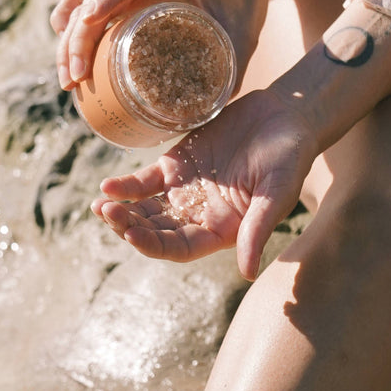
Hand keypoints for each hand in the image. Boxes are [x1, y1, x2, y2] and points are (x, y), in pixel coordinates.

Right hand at [49, 0, 269, 90]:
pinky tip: (69, 58)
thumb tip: (204, 115)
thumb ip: (231, 73)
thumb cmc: (243, 9)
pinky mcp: (128, 5)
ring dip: (69, 39)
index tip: (89, 23)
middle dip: (79, 37)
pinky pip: (90, 9)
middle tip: (76, 79)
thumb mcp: (244, 39)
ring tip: (70, 79)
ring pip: (85, 5)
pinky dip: (73, 29)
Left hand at [91, 88, 317, 280]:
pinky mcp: (176, 164)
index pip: (180, 248)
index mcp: (221, 230)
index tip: (132, 235)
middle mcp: (198, 215)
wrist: (283, 117)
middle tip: (109, 214)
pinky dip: (126, 185)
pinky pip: (145, 180)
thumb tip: (247, 274)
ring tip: (101, 205)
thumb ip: (258, 229)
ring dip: (122, 210)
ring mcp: (185, 189)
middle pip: (156, 231)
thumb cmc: (289, 158)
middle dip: (130, 227)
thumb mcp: (276, 192)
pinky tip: (108, 185)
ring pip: (146, 209)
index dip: (154, 246)